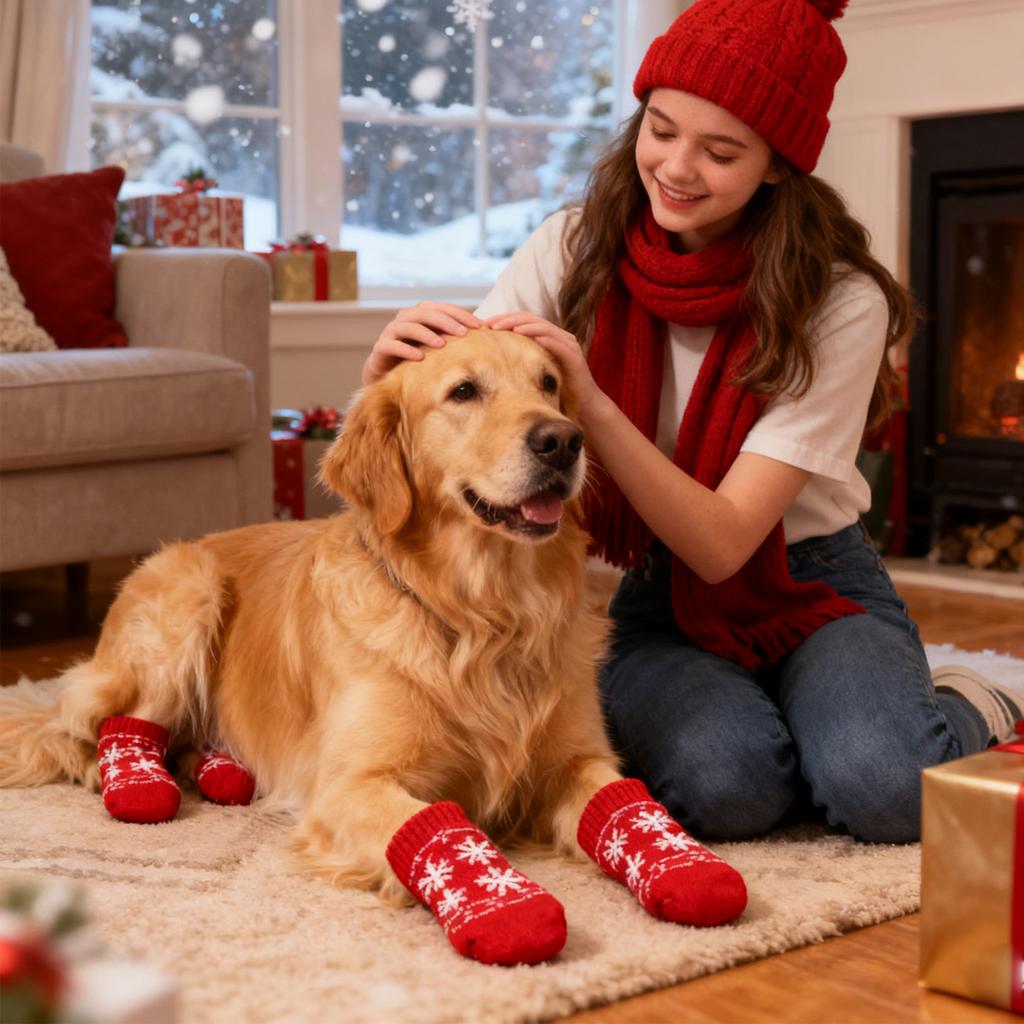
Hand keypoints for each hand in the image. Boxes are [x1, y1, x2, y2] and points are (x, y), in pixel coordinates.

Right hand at [362, 302, 483, 385]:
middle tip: (464, 333)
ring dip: (426, 334)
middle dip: (446, 321)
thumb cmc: (418, 361)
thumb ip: (454, 339)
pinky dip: (406, 349)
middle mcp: (404, 319)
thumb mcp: (438, 349)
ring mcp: (390, 332)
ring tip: (442, 345)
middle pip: (425, 312)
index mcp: (420, 315)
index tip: (480, 326)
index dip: (461, 314)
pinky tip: (420, 357)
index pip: (442, 308)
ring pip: (408, 326)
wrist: (388, 377)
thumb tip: (486, 334)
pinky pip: (391, 345)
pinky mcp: (380, 349)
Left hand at [485, 312, 606, 420]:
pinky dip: (544, 339)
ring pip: (543, 327)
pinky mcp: (574, 357)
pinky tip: (529, 338)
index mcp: (549, 337)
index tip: (484, 324)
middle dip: (509, 319)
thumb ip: (520, 361)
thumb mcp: (534, 372)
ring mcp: (568, 345)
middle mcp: (560, 337)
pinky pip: (558, 344)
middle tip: (489, 324)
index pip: (524, 321)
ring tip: (505, 328)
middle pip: (531, 319)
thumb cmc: (557, 390)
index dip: (504, 319)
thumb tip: (492, 361)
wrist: (585, 406)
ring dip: (523, 326)